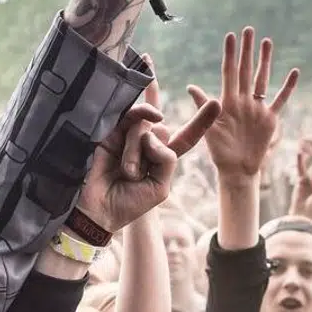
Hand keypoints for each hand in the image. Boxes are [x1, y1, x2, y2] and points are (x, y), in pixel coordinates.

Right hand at [77, 99, 219, 232]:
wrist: (96, 209)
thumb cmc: (128, 204)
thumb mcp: (160, 187)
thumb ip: (167, 159)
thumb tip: (153, 129)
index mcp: (162, 160)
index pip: (186, 137)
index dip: (200, 122)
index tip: (215, 103)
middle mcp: (147, 145)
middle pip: (164, 132)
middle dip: (152, 153)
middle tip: (133, 176)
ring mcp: (130, 136)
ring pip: (149, 126)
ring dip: (138, 150)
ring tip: (125, 171)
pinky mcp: (113, 130)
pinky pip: (135, 117)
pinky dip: (142, 117)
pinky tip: (150, 116)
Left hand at [186, 27, 298, 181]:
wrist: (236, 169)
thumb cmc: (219, 150)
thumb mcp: (207, 128)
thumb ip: (203, 106)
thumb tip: (190, 86)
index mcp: (227, 101)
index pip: (229, 72)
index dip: (230, 55)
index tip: (230, 35)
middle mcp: (243, 100)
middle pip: (246, 70)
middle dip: (247, 50)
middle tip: (248, 30)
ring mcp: (257, 108)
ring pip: (262, 79)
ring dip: (265, 61)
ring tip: (267, 42)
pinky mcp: (270, 118)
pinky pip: (280, 100)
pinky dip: (288, 87)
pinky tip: (294, 71)